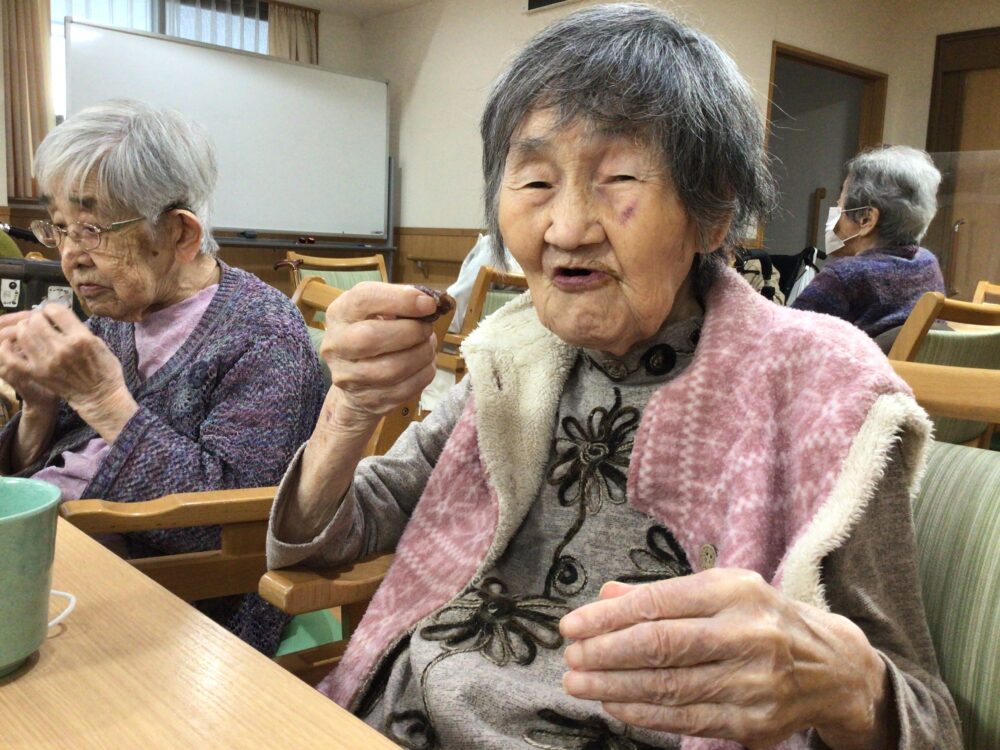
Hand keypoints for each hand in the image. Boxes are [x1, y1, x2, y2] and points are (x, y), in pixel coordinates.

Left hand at [0, 304, 136, 441]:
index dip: (51, 308)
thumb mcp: (99, 344)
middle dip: (37, 317)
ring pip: (23, 334)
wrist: (99, 397)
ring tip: (29, 330)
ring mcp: (47, 362)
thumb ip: (78, 330)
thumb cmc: (104, 370)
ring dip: (24, 328)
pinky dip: (7, 348)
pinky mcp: (37, 373)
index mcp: (81, 338)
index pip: (56, 311)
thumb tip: (60, 318)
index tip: (52, 311)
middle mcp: (62, 348)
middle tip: (40, 320)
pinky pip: (12, 358)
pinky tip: (9, 343)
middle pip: (36, 321)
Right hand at [319, 282, 437, 430]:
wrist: (356, 386)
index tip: (428, 303)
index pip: (364, 299)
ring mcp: (349, 378)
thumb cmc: (372, 337)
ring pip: (393, 368)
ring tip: (427, 345)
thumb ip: (399, 303)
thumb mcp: (377, 312)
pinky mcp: (369, 400)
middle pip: (373, 337)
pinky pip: (406, 388)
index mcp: (339, 314)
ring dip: (422, 354)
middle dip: (411, 331)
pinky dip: (424, 373)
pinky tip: (424, 364)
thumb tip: (429, 302)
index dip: (401, 299)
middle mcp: (336, 346)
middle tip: (427, 328)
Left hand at [559, 569, 894, 749]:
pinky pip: (685, 719)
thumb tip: (603, 595)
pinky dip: (641, 713)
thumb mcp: (720, 591)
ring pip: (668, 686)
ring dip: (613, 687)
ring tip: (578, 682)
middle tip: (570, 657)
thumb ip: (661, 594)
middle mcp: (748, 633)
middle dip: (605, 652)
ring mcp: (754, 682)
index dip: (608, 617)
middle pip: (660, 645)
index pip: (659, 602)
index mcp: (735, 590)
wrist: (831, 668)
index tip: (572, 625)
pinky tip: (613, 705)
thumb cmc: (760, 620)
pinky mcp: (754, 722)